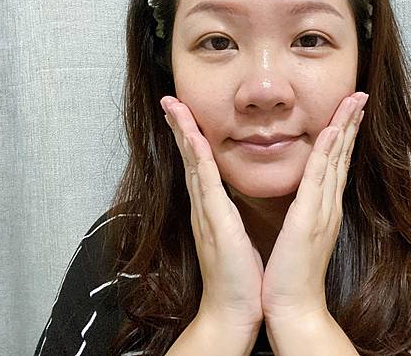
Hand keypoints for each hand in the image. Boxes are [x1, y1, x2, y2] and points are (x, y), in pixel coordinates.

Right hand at [160, 96, 263, 332]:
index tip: (185, 113)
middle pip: (190, 157)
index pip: (201, 164)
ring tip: (173, 106)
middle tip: (170, 100)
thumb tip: (231, 199)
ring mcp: (206, 211)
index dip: (192, 137)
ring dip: (183, 133)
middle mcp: (204, 205)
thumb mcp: (236, 234)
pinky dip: (198, 158)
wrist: (234, 309)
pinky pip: (206, 182)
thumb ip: (229, 214)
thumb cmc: (240, 274)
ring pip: (193, 163)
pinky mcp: (215, 221)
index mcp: (213, 206)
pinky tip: (193, 138)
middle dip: (180, 127)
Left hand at [260, 91, 368, 323]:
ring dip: (345, 128)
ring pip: (335, 160)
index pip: (336, 164)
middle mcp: (328, 204)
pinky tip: (334, 131)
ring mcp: (321, 210)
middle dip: (351, 123)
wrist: (294, 306)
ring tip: (354, 101)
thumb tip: (305, 196)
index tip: (349, 112)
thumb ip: (306, 212)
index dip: (344, 136)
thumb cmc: (292, 273)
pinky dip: (328, 153)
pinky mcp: (308, 218)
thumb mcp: (301, 235)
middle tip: (360, 96)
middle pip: (342, 156)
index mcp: (323, 208)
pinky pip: (318, 178)